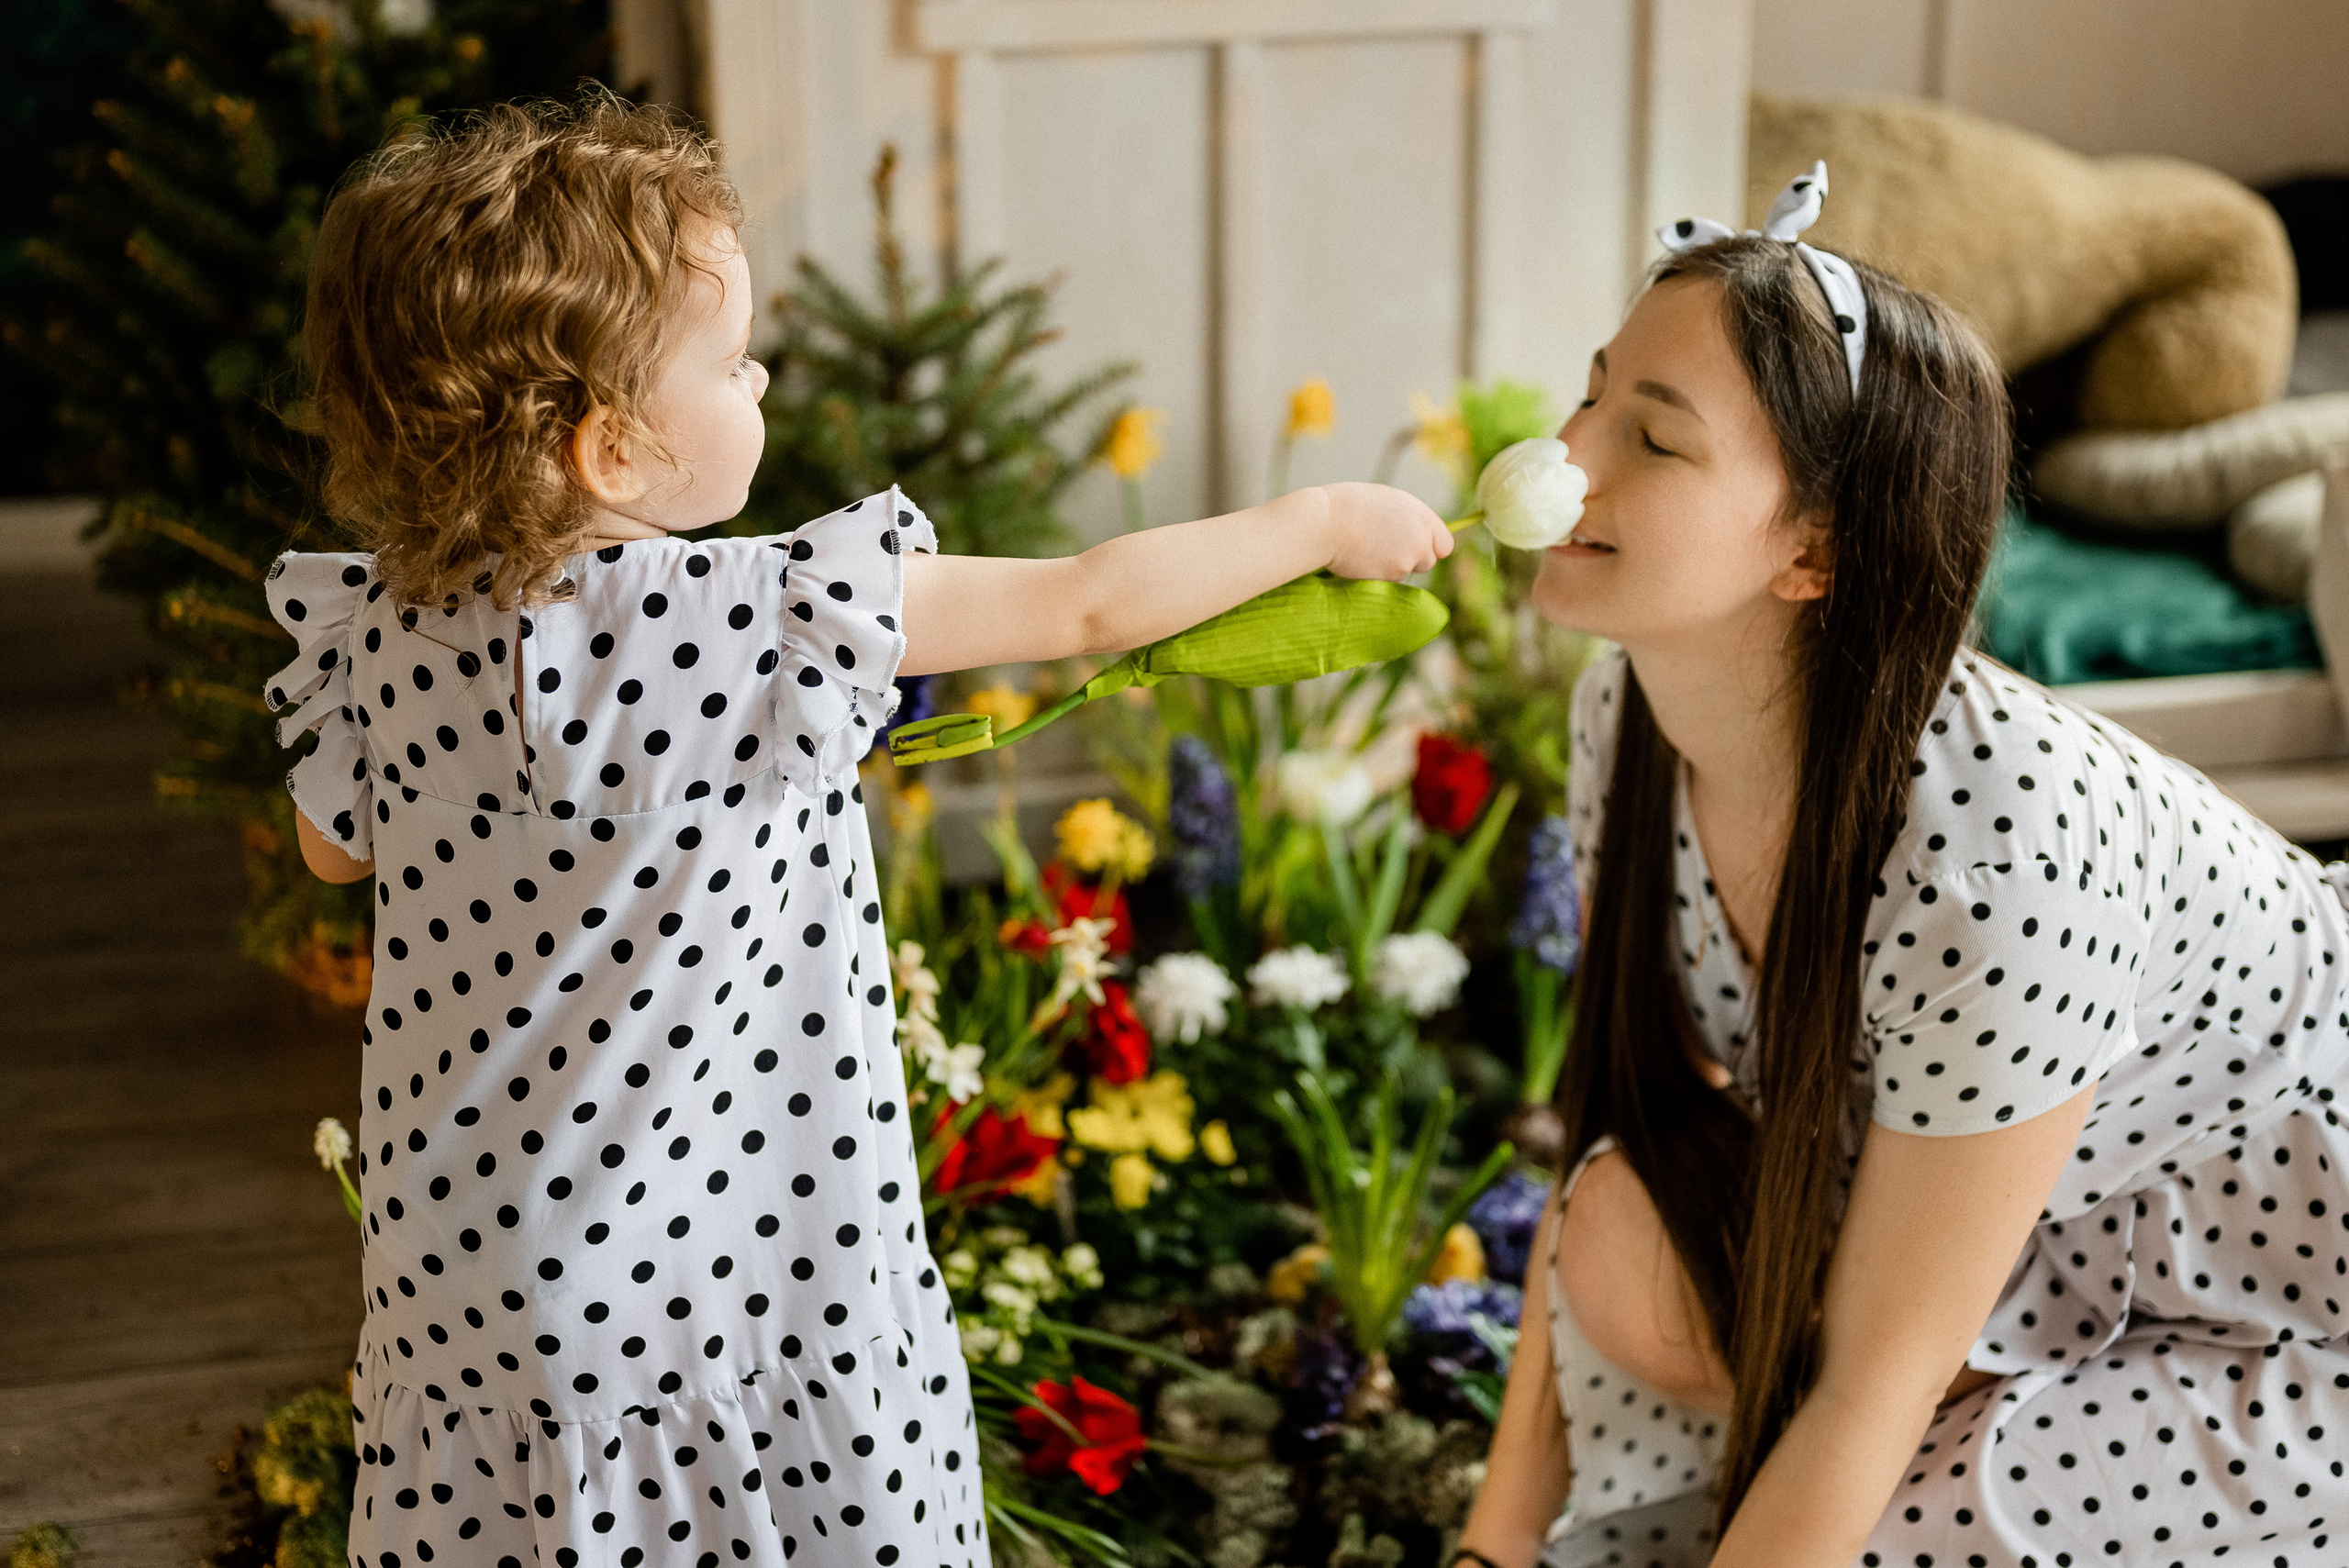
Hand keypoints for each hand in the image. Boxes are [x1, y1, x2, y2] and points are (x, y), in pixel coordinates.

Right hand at [1318, 482, 1452, 579]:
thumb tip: (1417, 537)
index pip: (1445, 544)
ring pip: (1404, 572)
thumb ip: (1409, 519)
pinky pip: (1387, 581)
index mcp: (1420, 515)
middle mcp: (1419, 539)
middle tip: (1385, 547)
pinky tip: (1359, 559)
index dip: (1432, 547)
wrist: (1324, 524)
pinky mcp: (1389, 578)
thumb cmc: (1348, 506)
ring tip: (1366, 547)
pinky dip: (1376, 574)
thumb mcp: (1387, 501)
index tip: (1418, 546)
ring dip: (1390, 566)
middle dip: (1411, 559)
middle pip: (1428, 562)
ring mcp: (1405, 561)